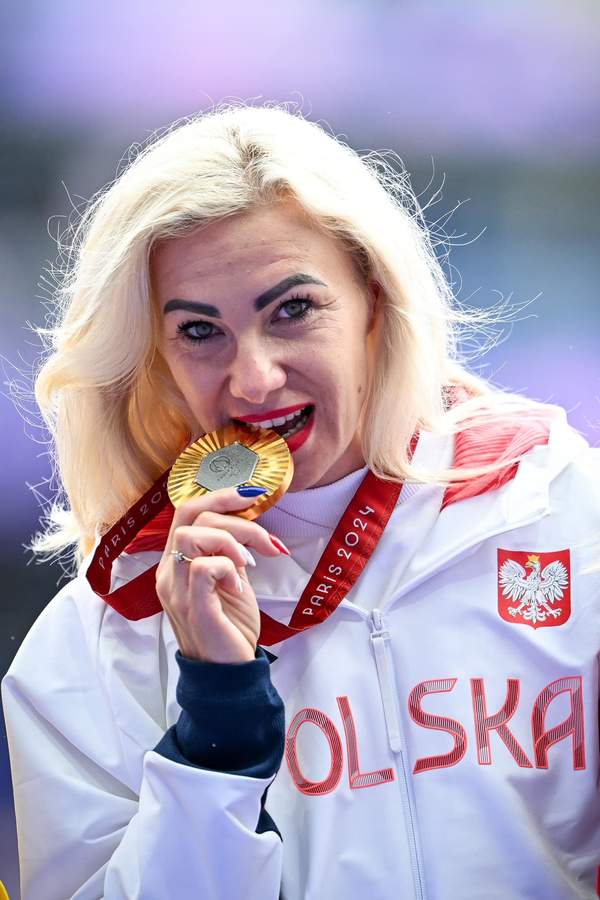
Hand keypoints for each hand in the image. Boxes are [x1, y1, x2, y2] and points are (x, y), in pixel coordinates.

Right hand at [155, 488, 283, 663]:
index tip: (253, 495)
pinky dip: (227, 567)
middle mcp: (168, 573)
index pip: (186, 511)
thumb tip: (248, 523)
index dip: (220, 496)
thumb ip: (229, 552)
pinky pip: (203, 567)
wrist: (229, 673)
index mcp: (175, 563)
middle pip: (190, 515)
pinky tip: (240, 586)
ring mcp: (177, 591)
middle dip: (235, 517)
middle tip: (264, 541)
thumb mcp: (231, 580)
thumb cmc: (230, 626)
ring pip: (192, 535)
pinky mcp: (194, 608)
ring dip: (231, 541)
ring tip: (250, 564)